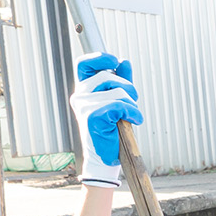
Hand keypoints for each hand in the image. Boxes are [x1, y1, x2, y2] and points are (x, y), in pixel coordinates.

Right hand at [69, 52, 142, 187]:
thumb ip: (120, 81)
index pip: (84, 64)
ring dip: (131, 104)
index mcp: (84, 90)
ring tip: (132, 116)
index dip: (99, 58)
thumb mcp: (118, 102)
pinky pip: (120, 105)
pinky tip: (135, 120)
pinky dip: (133, 112)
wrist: (107, 157)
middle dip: (127, 86)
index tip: (114, 61)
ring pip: (117, 91)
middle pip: (107, 76)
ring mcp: (85, 106)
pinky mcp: (93, 116)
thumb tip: (125, 62)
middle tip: (134, 100)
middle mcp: (80, 96)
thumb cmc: (113, 130)